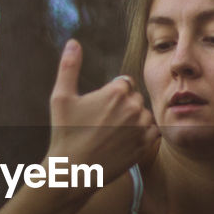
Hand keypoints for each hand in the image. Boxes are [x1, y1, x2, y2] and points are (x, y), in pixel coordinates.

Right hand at [47, 40, 160, 184]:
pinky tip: (125, 141)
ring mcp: (141, 128)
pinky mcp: (146, 146)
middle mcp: (133, 107)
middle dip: (123, 106)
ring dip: (134, 121)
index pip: (124, 83)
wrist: (74, 171)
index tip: (99, 109)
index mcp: (116, 92)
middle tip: (103, 123)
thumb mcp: (61, 97)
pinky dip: (142, 135)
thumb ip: (69, 66)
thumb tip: (73, 42)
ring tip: (112, 134)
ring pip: (144, 115)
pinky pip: (152, 132)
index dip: (111, 95)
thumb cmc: (65, 133)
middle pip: (135, 98)